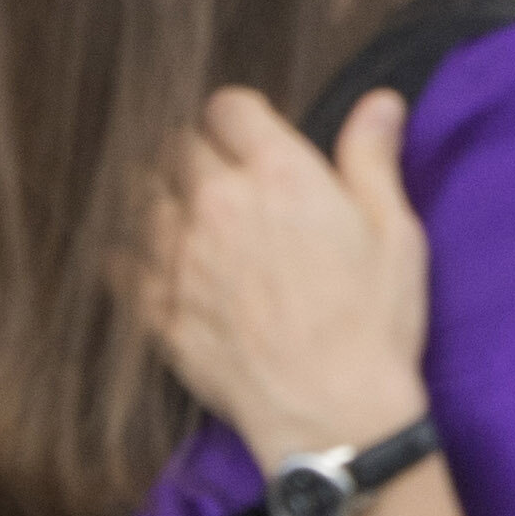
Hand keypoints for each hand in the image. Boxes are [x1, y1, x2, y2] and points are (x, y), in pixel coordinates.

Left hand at [128, 86, 430, 474]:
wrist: (331, 413)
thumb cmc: (372, 322)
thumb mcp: (394, 231)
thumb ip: (372, 158)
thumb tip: (379, 101)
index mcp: (279, 174)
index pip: (228, 107)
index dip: (239, 116)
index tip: (251, 134)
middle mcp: (219, 205)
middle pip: (178, 147)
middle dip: (198, 150)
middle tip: (219, 172)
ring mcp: (180, 258)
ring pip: (142, 197)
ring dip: (161, 195)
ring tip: (184, 210)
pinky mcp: (159, 311)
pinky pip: (120, 263)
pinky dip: (131, 254)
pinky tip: (153, 261)